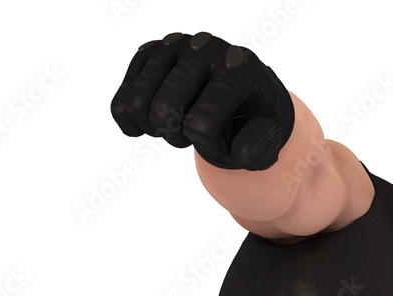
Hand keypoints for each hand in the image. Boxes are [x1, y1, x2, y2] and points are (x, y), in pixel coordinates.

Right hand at [110, 30, 294, 170]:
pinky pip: (123, 96)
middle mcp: (203, 48)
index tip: (220, 142)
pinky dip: (129, 121)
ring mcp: (173, 45)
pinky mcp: (150, 52)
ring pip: (138, 101)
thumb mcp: (268, 136)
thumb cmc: (254, 117)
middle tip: (189, 135)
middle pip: (164, 109)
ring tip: (170, 127)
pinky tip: (147, 125)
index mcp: (237, 68)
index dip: (207, 149)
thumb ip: (257, 147)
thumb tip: (237, 153)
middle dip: (174, 137)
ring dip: (151, 128)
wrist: (241, 89)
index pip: (202, 124)